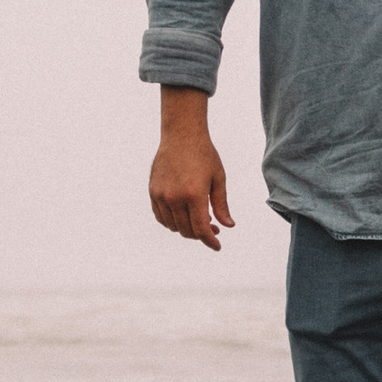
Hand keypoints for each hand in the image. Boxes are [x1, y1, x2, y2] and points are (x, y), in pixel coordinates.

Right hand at [150, 100, 233, 250]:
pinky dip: (172, 222)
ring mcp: (161, 195)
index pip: (201, 229)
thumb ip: (221, 205)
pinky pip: (161, 216)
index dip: (210, 241)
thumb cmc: (204, 155)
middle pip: (187, 230)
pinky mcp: (153, 192)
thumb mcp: (218, 179)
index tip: (217, 246)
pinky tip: (183, 216)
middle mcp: (175, 197)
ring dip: (186, 228)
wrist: (181, 135)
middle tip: (213, 228)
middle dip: (201, 234)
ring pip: (173, 226)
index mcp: (194, 195)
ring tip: (199, 218)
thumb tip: (228, 226)